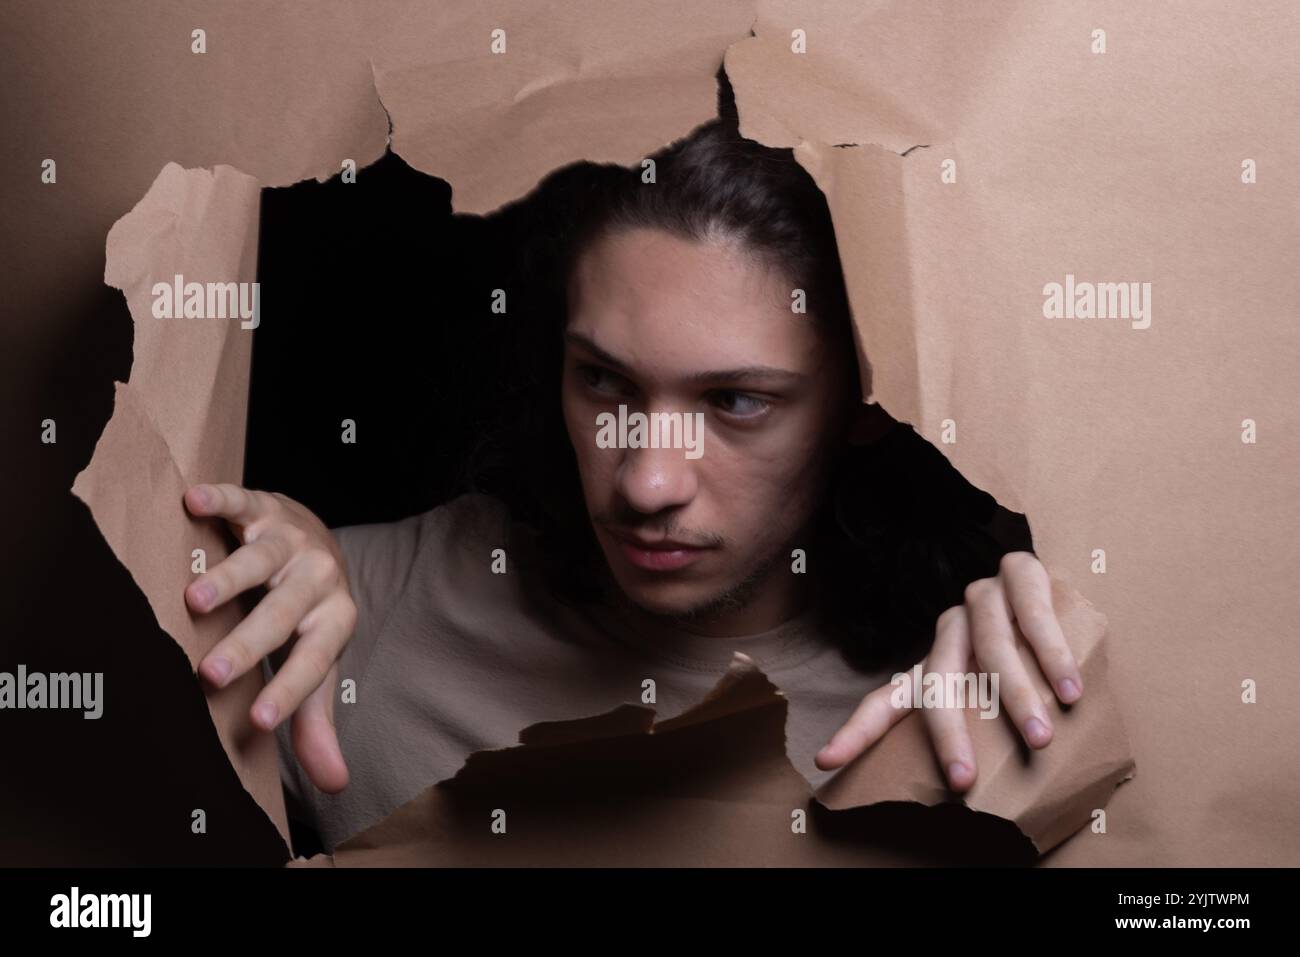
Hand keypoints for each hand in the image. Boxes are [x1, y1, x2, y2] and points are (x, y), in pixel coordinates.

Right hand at [183, 483, 354, 793]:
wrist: (319, 539)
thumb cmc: (309, 614)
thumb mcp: (317, 661)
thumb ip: (317, 718)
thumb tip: (335, 782)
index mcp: (334, 620)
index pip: (312, 661)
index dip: (288, 691)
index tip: (257, 719)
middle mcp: (317, 578)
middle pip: (282, 614)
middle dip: (248, 644)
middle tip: (211, 673)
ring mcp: (290, 540)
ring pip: (260, 559)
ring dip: (229, 578)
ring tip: (194, 600)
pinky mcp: (264, 507)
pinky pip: (243, 500)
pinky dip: (220, 499)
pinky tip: (192, 501)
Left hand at [814, 551, 1081, 792]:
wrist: (1050, 575)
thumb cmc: (1023, 648)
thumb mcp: (991, 687)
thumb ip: (976, 723)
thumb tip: (971, 790)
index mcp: (934, 661)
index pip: (886, 699)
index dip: (856, 731)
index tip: (825, 762)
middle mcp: (949, 629)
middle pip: (938, 681)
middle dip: (947, 734)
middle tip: (964, 779)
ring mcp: (982, 597)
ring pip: (992, 649)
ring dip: (1016, 697)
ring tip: (1040, 739)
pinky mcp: (1021, 573)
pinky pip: (1034, 617)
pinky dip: (1052, 656)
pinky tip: (1069, 689)